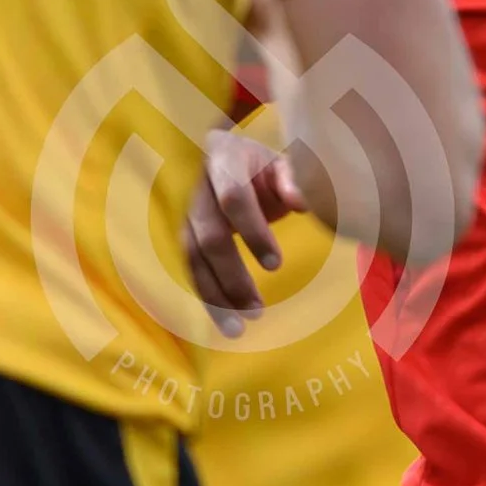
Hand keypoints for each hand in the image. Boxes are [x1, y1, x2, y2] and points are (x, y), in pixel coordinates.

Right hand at [184, 127, 307, 335]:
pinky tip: (226, 322)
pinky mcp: (183, 232)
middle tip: (257, 310)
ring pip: (192, 257)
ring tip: (240, 328)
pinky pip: (190, 268)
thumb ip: (295, 178)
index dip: (252, 232)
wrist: (231, 157)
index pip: (233, 197)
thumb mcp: (284, 161)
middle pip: (208, 235)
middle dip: (232, 276)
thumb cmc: (265, 164)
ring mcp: (184, 209)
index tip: (275, 265)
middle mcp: (197, 185)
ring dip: (215, 296)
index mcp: (224, 157)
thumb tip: (302, 203)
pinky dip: (207, 297)